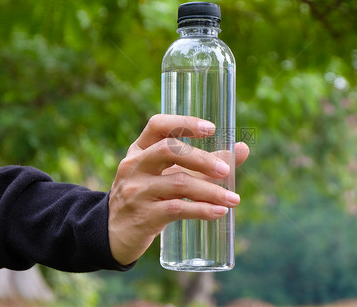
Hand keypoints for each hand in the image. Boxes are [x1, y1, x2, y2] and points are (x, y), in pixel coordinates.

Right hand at [108, 114, 249, 265]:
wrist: (114, 232)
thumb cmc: (148, 196)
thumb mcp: (168, 175)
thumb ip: (203, 163)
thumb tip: (242, 149)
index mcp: (140, 149)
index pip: (157, 125)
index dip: (184, 123)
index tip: (211, 129)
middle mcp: (135, 165)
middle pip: (169, 151)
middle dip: (201, 159)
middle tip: (227, 171)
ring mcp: (137, 190)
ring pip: (178, 183)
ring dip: (211, 191)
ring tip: (234, 199)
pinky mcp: (143, 215)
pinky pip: (176, 209)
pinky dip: (201, 210)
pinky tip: (219, 212)